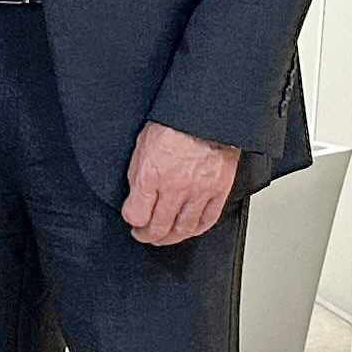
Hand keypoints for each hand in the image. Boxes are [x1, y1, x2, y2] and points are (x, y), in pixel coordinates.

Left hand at [122, 121, 241, 246]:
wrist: (204, 114)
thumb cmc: (173, 124)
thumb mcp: (142, 147)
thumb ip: (138, 176)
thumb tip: (135, 199)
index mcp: (151, 175)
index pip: (136, 215)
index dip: (132, 221)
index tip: (133, 220)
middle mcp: (174, 187)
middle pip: (158, 227)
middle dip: (148, 235)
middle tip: (145, 235)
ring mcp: (198, 191)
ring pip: (183, 229)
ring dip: (171, 238)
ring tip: (164, 236)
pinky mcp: (218, 190)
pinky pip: (207, 220)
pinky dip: (196, 229)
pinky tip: (188, 229)